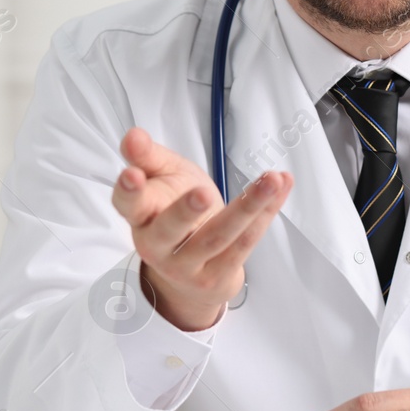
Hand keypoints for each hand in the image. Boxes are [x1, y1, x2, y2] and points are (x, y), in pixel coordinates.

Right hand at [110, 127, 292, 331]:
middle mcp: (158, 247)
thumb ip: (147, 156)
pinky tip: (280, 187)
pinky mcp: (218, 274)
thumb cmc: (172, 213)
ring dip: (248, 206)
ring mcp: (188, 266)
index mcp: (141, 218)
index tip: (132, 174)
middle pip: (170, 231)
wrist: (189, 273)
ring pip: (219, 236)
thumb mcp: (160, 179)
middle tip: (202, 194)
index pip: (129, 205)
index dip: (128, 191)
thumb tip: (133, 136)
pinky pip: (246, 242)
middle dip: (185, 212)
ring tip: (270, 180)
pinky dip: (266, 212)